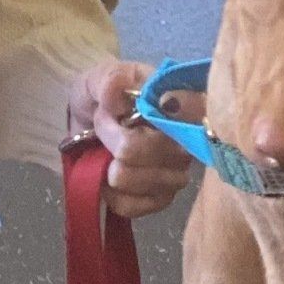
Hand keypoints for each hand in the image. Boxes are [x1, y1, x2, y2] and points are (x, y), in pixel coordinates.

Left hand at [68, 56, 195, 219]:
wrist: (83, 128)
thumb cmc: (102, 98)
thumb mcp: (99, 78)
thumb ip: (109, 80)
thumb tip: (118, 92)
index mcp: (183, 104)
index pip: (199, 110)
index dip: (175, 111)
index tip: (138, 110)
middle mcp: (189, 142)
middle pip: (154, 150)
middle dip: (115, 139)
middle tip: (104, 126)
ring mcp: (177, 174)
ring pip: (139, 179)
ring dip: (110, 166)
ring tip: (105, 152)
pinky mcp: (160, 200)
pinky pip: (132, 205)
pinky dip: (110, 193)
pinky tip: (106, 180)